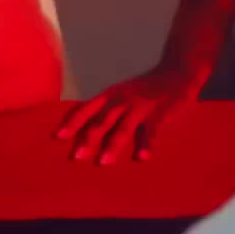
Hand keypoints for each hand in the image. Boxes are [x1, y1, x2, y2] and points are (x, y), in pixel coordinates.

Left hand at [55, 64, 208, 165]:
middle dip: (88, 138)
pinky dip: (148, 144)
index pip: (86, 109)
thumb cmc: (143, 88)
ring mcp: (141, 107)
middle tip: (76, 157)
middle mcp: (122, 100)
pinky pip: (152, 131)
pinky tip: (142, 158)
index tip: (57, 137)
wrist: (177, 71)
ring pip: (124, 127)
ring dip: (113, 145)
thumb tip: (82, 127)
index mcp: (110, 96)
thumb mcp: (120, 93)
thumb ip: (104, 109)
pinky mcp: (160, 113)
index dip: (72, 123)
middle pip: (102, 121)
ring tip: (103, 162)